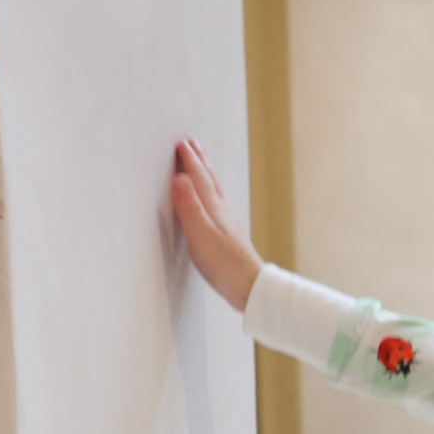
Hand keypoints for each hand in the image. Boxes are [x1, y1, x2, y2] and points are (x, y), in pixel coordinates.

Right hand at [171, 138, 263, 309]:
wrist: (252, 290)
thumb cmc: (226, 267)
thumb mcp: (201, 235)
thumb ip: (190, 207)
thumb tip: (180, 178)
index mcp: (214, 210)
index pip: (199, 179)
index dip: (190, 161)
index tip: (182, 143)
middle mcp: (223, 214)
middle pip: (210, 182)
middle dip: (200, 162)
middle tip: (193, 144)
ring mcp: (228, 226)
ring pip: (216, 193)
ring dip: (207, 177)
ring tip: (202, 168)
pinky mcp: (230, 240)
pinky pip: (218, 208)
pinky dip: (212, 197)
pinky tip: (214, 207)